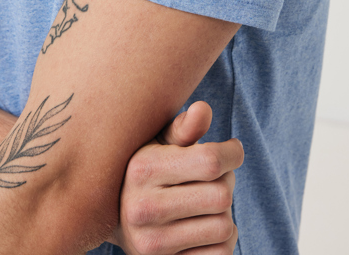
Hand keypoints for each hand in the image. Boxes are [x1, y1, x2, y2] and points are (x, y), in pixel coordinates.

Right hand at [111, 101, 243, 254]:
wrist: (115, 219)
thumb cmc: (147, 170)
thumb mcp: (157, 143)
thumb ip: (182, 128)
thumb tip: (203, 109)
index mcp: (142, 169)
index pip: (209, 160)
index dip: (232, 153)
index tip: (233, 150)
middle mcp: (144, 208)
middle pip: (221, 195)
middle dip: (228, 181)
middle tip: (217, 176)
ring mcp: (154, 243)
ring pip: (224, 226)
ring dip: (226, 213)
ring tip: (208, 202)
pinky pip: (220, 254)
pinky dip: (223, 240)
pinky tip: (206, 226)